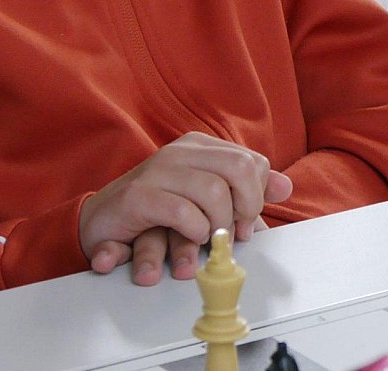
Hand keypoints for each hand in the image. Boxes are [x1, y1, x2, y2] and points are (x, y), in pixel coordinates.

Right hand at [79, 132, 292, 283]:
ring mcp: (159, 170)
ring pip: (214, 192)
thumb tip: (285, 186)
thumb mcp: (204, 198)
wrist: (102, 221)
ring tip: (210, 239)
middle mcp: (181, 151)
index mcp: (199, 147)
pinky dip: (193, 231)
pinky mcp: (140, 195)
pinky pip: (183, 212)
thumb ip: (244, 192)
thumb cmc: (157, 211)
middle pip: (239, 169)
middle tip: (235, 233)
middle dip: (245, 207)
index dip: (256, 196)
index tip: (245, 222)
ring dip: (218, 225)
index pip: (251, 162)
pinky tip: (189, 237)